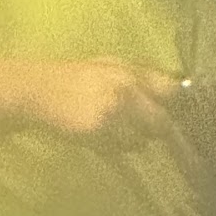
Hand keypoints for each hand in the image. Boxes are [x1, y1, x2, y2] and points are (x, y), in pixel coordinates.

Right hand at [25, 60, 180, 144]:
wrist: (38, 91)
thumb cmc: (73, 80)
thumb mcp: (108, 68)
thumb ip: (138, 80)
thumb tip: (173, 93)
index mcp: (130, 70)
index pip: (170, 90)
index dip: (176, 106)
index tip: (178, 118)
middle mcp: (126, 87)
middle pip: (161, 122)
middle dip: (157, 132)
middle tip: (149, 135)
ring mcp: (114, 110)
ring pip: (141, 140)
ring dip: (134, 141)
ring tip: (114, 132)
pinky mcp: (100, 129)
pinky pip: (119, 147)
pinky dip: (113, 146)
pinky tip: (98, 137)